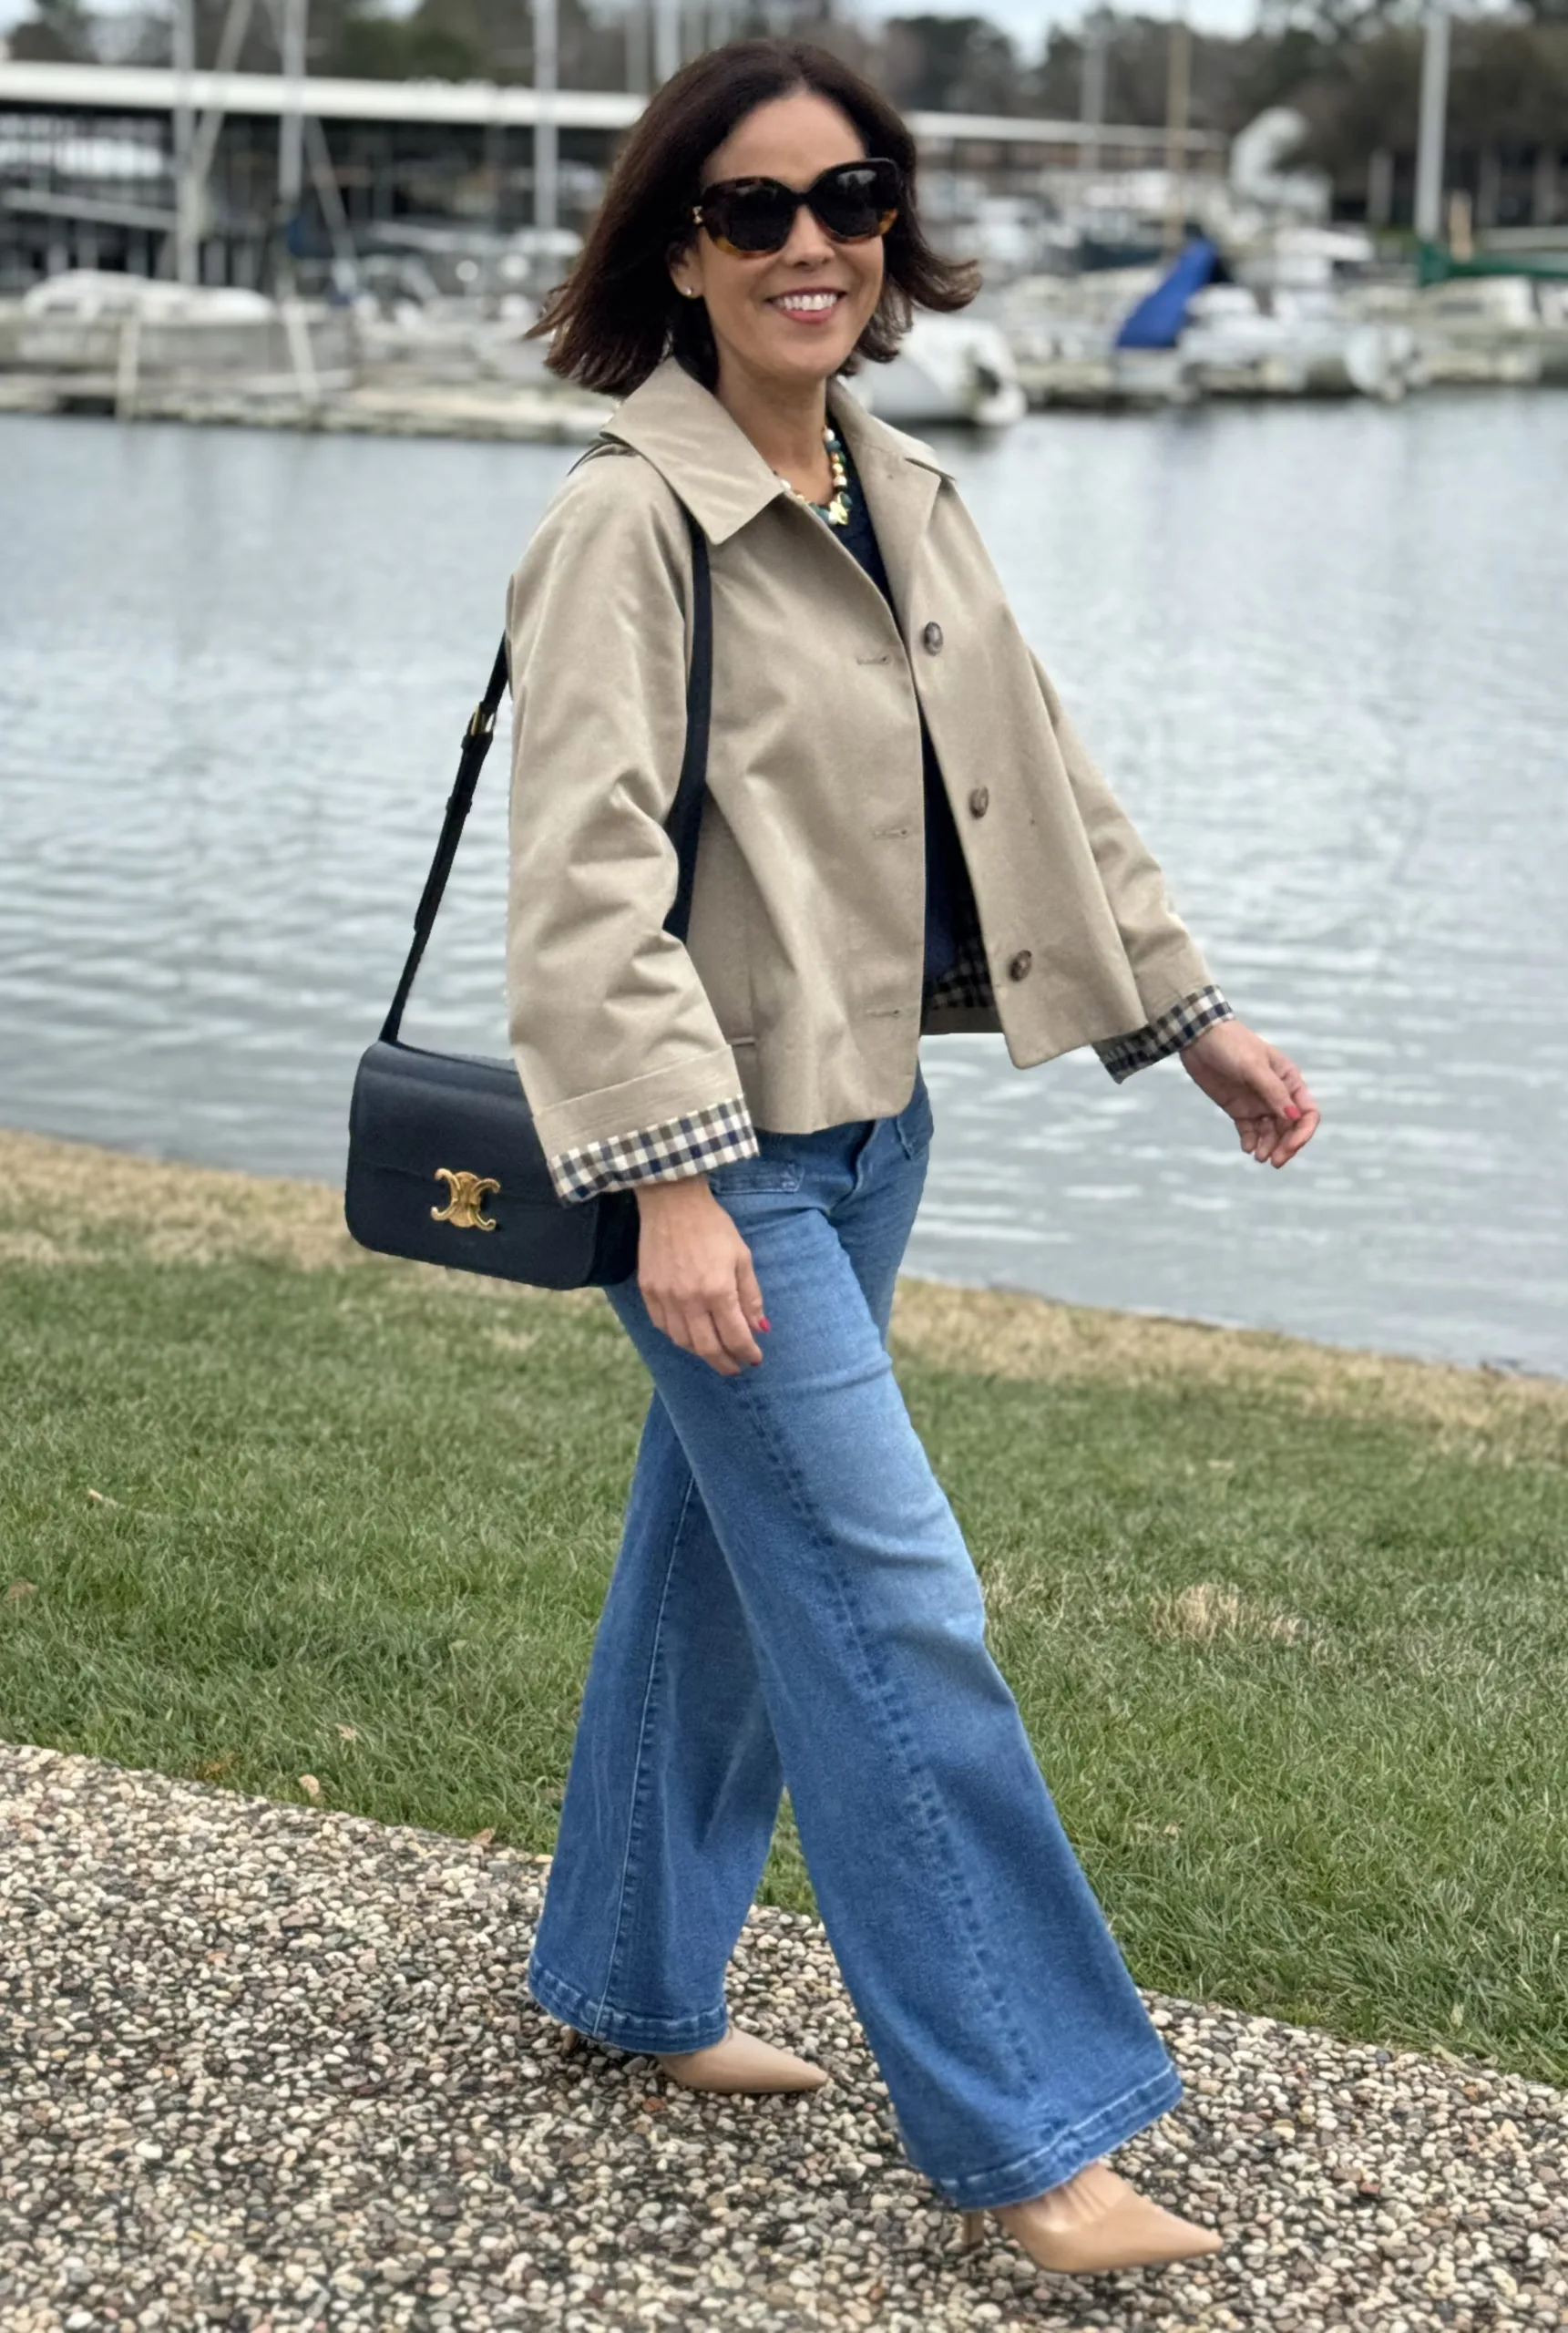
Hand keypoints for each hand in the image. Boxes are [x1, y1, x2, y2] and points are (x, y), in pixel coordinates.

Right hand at [636, 1176, 767, 1374]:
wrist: (672, 1203)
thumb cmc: (713, 1226)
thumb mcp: (741, 1257)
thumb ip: (751, 1295)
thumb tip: (760, 1327)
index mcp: (717, 1290)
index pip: (735, 1336)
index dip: (747, 1353)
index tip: (755, 1359)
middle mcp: (689, 1300)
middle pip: (707, 1348)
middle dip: (725, 1363)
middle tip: (735, 1367)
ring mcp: (665, 1297)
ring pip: (683, 1342)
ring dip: (702, 1352)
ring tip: (715, 1352)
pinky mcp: (648, 1291)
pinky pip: (662, 1326)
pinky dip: (678, 1337)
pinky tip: (690, 1335)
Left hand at [1181, 1019, 1319, 1168]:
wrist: (1198, 1038)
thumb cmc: (1232, 1045)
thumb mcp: (1254, 1067)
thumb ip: (1273, 1092)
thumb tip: (1293, 1117)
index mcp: (1289, 1080)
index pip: (1307, 1113)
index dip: (1303, 1133)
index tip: (1290, 1147)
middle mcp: (1277, 1094)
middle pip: (1290, 1128)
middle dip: (1285, 1146)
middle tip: (1273, 1162)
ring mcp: (1258, 1103)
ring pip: (1270, 1132)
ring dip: (1268, 1146)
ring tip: (1258, 1157)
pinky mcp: (1238, 1109)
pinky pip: (1250, 1131)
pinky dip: (1251, 1142)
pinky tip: (1247, 1148)